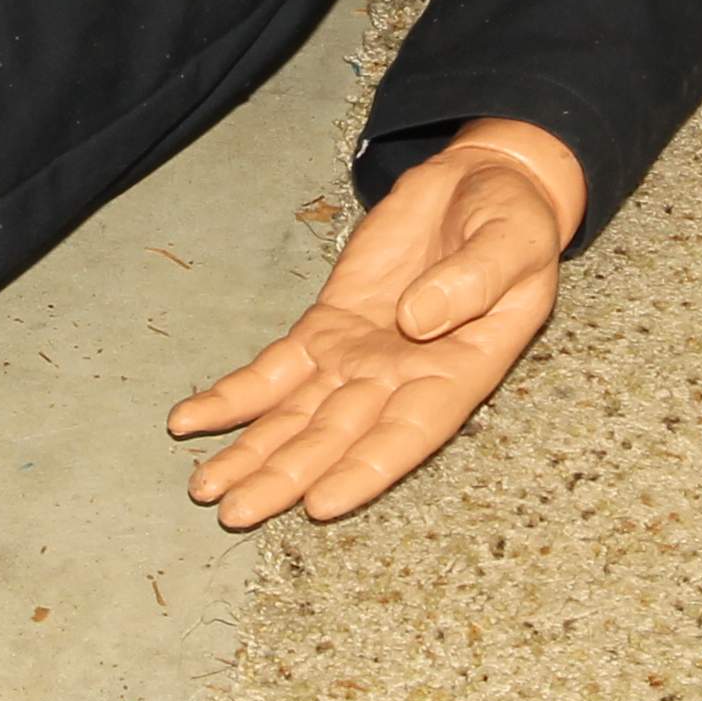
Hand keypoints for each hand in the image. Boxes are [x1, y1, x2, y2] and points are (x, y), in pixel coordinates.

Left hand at [169, 120, 585, 525]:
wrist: (481, 187)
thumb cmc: (512, 224)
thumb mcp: (512, 244)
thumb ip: (472, 281)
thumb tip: (417, 320)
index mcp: (458, 373)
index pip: (407, 434)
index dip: (365, 472)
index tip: (319, 503)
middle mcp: (400, 380)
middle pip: (334, 439)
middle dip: (284, 477)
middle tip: (234, 513)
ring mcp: (355, 358)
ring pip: (294, 417)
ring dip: (250, 454)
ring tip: (204, 489)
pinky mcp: (325, 327)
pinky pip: (272, 370)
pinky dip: (231, 396)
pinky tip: (188, 421)